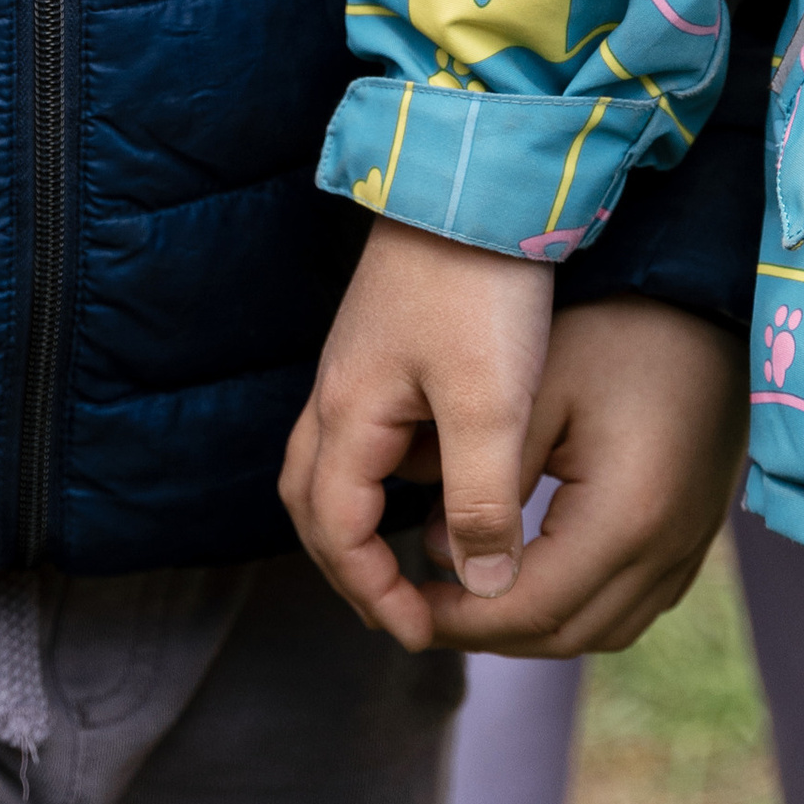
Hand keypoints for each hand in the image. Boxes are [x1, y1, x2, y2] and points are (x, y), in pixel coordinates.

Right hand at [281, 217, 553, 650]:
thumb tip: (479, 589)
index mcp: (350, 412)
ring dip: (358, 523)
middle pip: (312, 501)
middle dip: (347, 566)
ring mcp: (360, 362)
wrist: (474, 170)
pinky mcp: (388, 340)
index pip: (334, 529)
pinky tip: (432, 484)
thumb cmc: (479, 282)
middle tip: (400, 612)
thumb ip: (481, 502)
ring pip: (332, 464)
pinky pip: (364, 431)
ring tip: (409, 562)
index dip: (371, 591)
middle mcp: (339, 390)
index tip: (418, 633)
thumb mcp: (490, 404)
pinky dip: (381, 477)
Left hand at [421, 296, 747, 655]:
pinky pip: (630, 608)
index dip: (464, 617)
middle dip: (489, 631)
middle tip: (428, 604)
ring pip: (599, 632)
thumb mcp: (537, 393)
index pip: (531, 608)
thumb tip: (440, 551)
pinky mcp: (693, 540)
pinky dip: (576, 609)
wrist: (707, 305)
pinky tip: (533, 575)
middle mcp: (664, 552)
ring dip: (533, 627)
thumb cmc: (615, 332)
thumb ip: (487, 481)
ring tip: (471, 592)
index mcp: (624, 518)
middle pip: (565, 634)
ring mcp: (686, 552)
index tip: (411, 601)